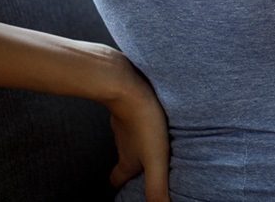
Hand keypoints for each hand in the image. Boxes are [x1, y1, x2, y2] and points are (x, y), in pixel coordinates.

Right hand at [102, 52, 171, 201]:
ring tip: (152, 143)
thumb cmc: (144, 122)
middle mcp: (122, 143)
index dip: (120, 186)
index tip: (122, 189)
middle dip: (131, 166)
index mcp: (127, 160)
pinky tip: (153, 115)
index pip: (117, 179)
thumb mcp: (156, 159)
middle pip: (123, 159)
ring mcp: (124, 122)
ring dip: (138, 143)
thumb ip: (157, 187)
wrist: (127, 85)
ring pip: (128, 138)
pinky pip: (133, 116)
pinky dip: (141, 121)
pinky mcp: (130, 103)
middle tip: (141, 168)